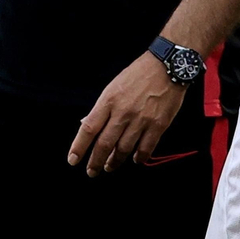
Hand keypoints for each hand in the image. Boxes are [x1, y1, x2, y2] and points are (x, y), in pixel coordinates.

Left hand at [67, 52, 186, 175]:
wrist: (166, 66)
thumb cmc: (137, 75)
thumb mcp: (113, 86)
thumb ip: (101, 108)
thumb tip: (86, 124)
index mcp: (108, 101)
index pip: (88, 128)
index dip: (79, 147)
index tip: (73, 160)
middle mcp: (122, 112)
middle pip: (105, 143)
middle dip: (96, 161)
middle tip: (92, 171)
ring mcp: (141, 120)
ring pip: (124, 148)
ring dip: (116, 161)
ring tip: (110, 166)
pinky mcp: (158, 125)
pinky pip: (146, 148)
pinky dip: (139, 157)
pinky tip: (135, 159)